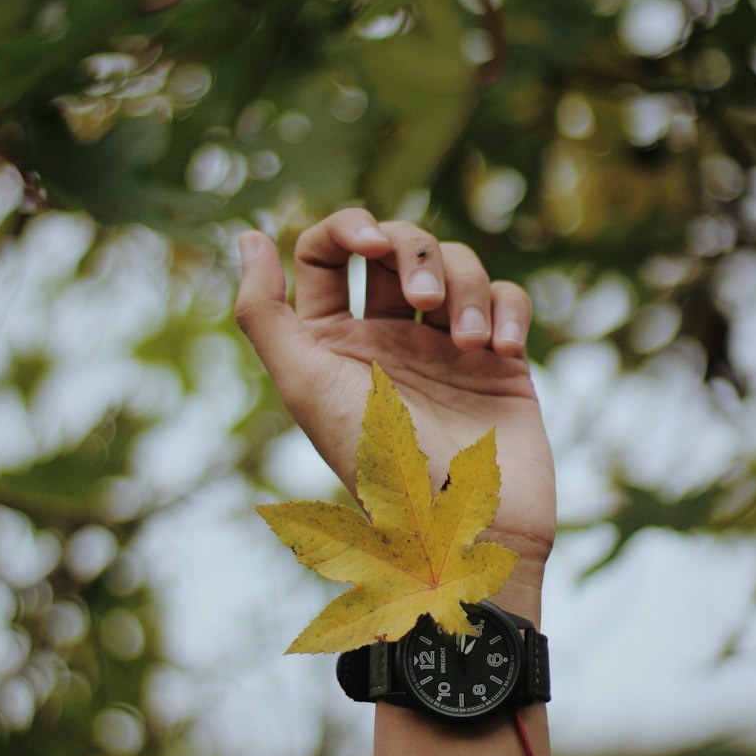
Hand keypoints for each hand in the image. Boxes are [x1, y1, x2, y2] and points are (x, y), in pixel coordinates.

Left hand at [234, 209, 555, 592]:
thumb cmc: (375, 463)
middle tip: (425, 304)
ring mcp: (447, 348)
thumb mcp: (304, 387)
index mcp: (335, 342)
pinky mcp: (501, 361)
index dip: (347, 227)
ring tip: (469, 344)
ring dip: (467, 288)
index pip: (328, 252)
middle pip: (399, 245)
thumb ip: (264, 314)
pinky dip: (507, 310)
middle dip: (415, 252)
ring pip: (458, 264)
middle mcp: (388, 339)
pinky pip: (509, 299)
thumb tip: (246, 237)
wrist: (464, 527)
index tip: (370, 245)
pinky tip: (500, 350)